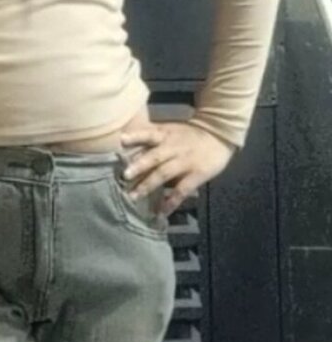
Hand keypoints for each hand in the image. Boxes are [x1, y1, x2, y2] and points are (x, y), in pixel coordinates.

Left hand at [119, 116, 235, 216]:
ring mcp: (185, 162)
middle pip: (154, 156)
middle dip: (138, 166)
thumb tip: (126, 144)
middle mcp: (173, 148)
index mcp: (166, 135)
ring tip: (134, 196)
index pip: (149, 134)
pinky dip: (171, 201)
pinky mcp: (197, 175)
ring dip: (148, 185)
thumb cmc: (190, 134)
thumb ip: (152, 137)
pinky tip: (162, 212)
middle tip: (124, 176)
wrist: (219, 134)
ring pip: (164, 173)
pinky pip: (182, 190)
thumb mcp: (171, 129)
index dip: (135, 136)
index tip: (121, 140)